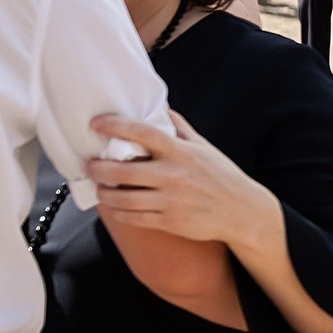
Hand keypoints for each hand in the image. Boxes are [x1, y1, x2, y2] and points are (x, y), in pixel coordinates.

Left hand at [84, 110, 275, 246]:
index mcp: (182, 152)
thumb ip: (182, 130)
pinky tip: (115, 207)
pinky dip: (118, 212)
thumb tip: (164, 111)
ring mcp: (171, 200)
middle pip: (123, 170)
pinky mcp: (170, 221)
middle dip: (98, 168)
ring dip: (104, 193)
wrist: (243, 212)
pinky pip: (133, 217)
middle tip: (89, 165)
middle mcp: (174, 175)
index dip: (115, 126)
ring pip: (122, 198)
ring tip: (99, 188)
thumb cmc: (223, 178)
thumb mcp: (206, 149)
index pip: (143, 133)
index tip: (96, 124)